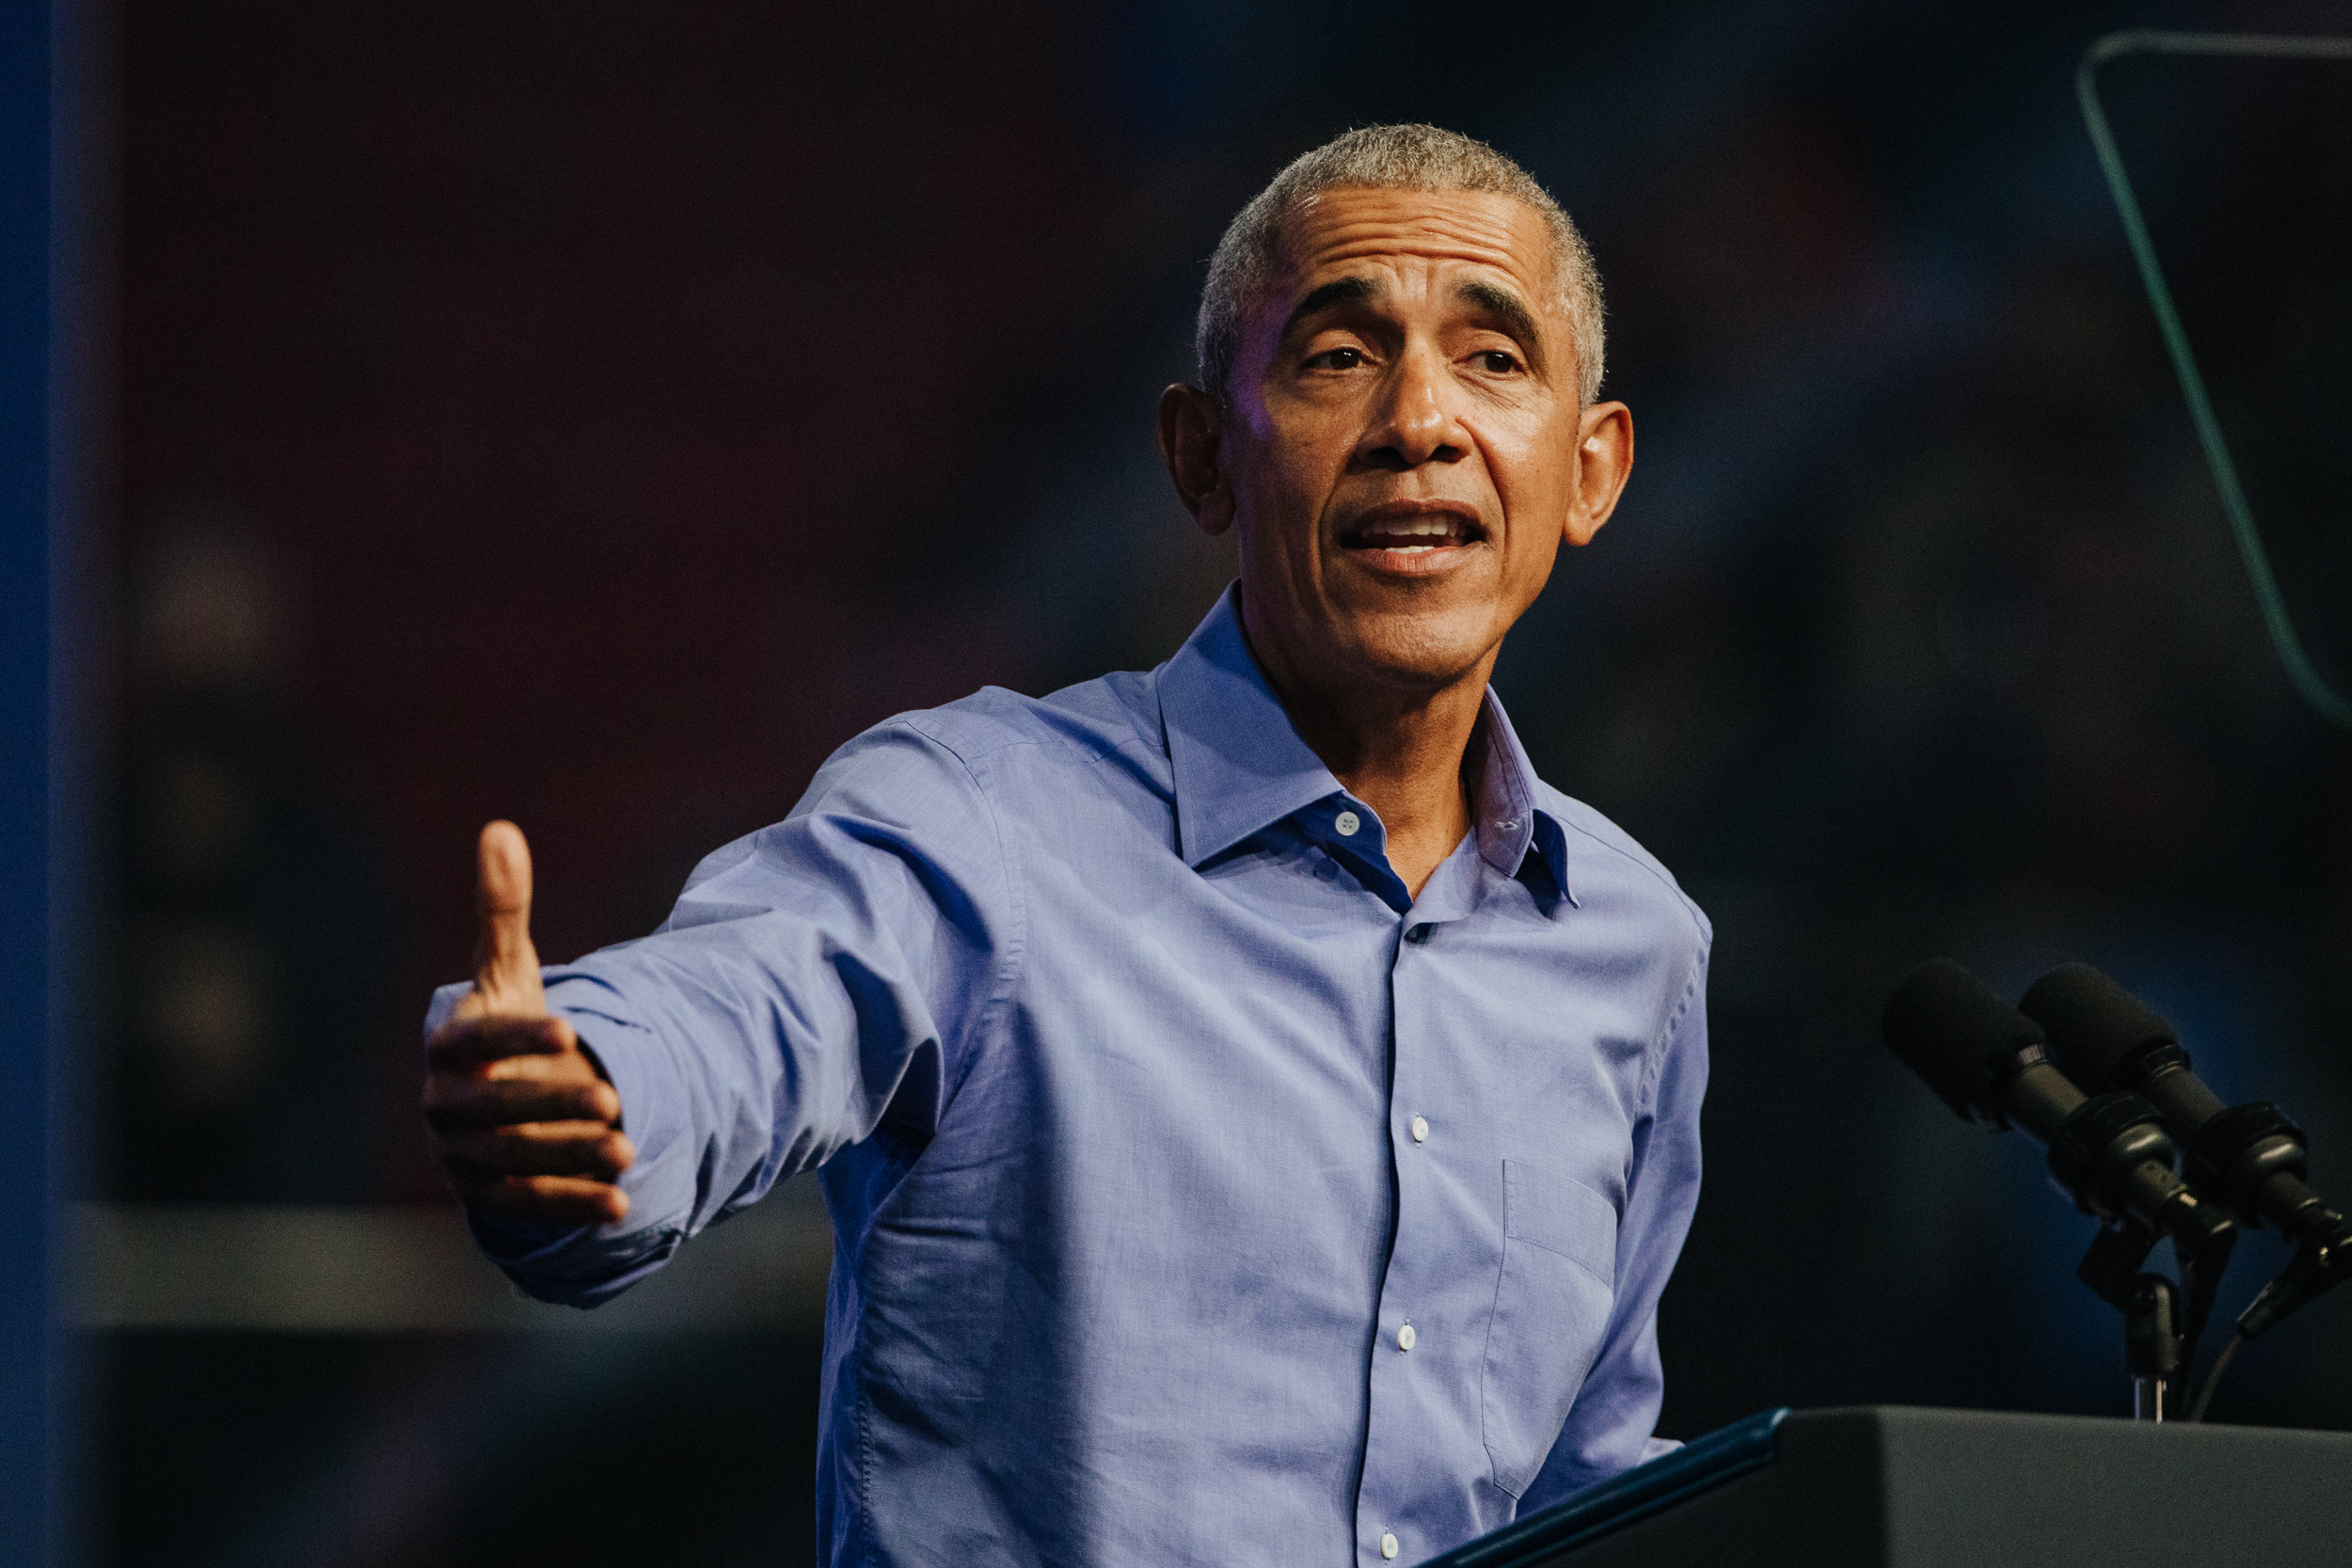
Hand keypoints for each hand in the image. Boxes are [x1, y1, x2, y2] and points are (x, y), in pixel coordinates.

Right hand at [424, 821, 632, 1227]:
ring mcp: (463, 1155)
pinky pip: (528, 1204)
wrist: (496, 1101)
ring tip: (630, 1150)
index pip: (475, 1040)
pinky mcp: (488, 1196)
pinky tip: (623, 1202)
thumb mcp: (510, 971)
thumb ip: (504, 910)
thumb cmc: (505, 1026)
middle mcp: (446, 1103)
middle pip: (494, 1109)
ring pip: (513, 1160)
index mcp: (450, 1045)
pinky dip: (573, 1205)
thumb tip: (501, 830)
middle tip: (613, 1100)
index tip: (572, 1029)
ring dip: (570, 1159)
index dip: (519, 1035)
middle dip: (552, 1106)